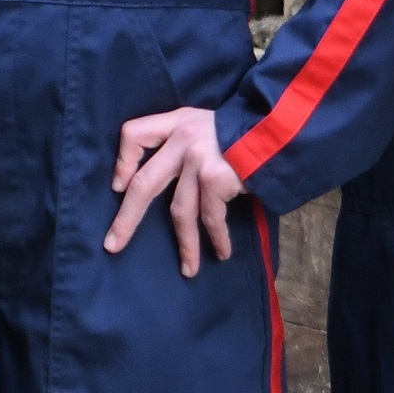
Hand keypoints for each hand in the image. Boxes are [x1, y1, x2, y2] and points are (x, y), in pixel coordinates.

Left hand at [104, 105, 244, 275]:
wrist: (280, 133)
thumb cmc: (244, 136)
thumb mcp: (207, 126)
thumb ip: (182, 143)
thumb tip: (157, 183)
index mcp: (177, 123)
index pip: (134, 135)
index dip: (122, 163)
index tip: (118, 188)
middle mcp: (183, 138)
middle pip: (144, 184)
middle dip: (127, 220)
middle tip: (113, 245)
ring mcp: (199, 160)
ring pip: (179, 212)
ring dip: (185, 245)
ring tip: (188, 269)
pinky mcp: (216, 179)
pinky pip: (210, 218)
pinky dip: (216, 239)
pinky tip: (221, 253)